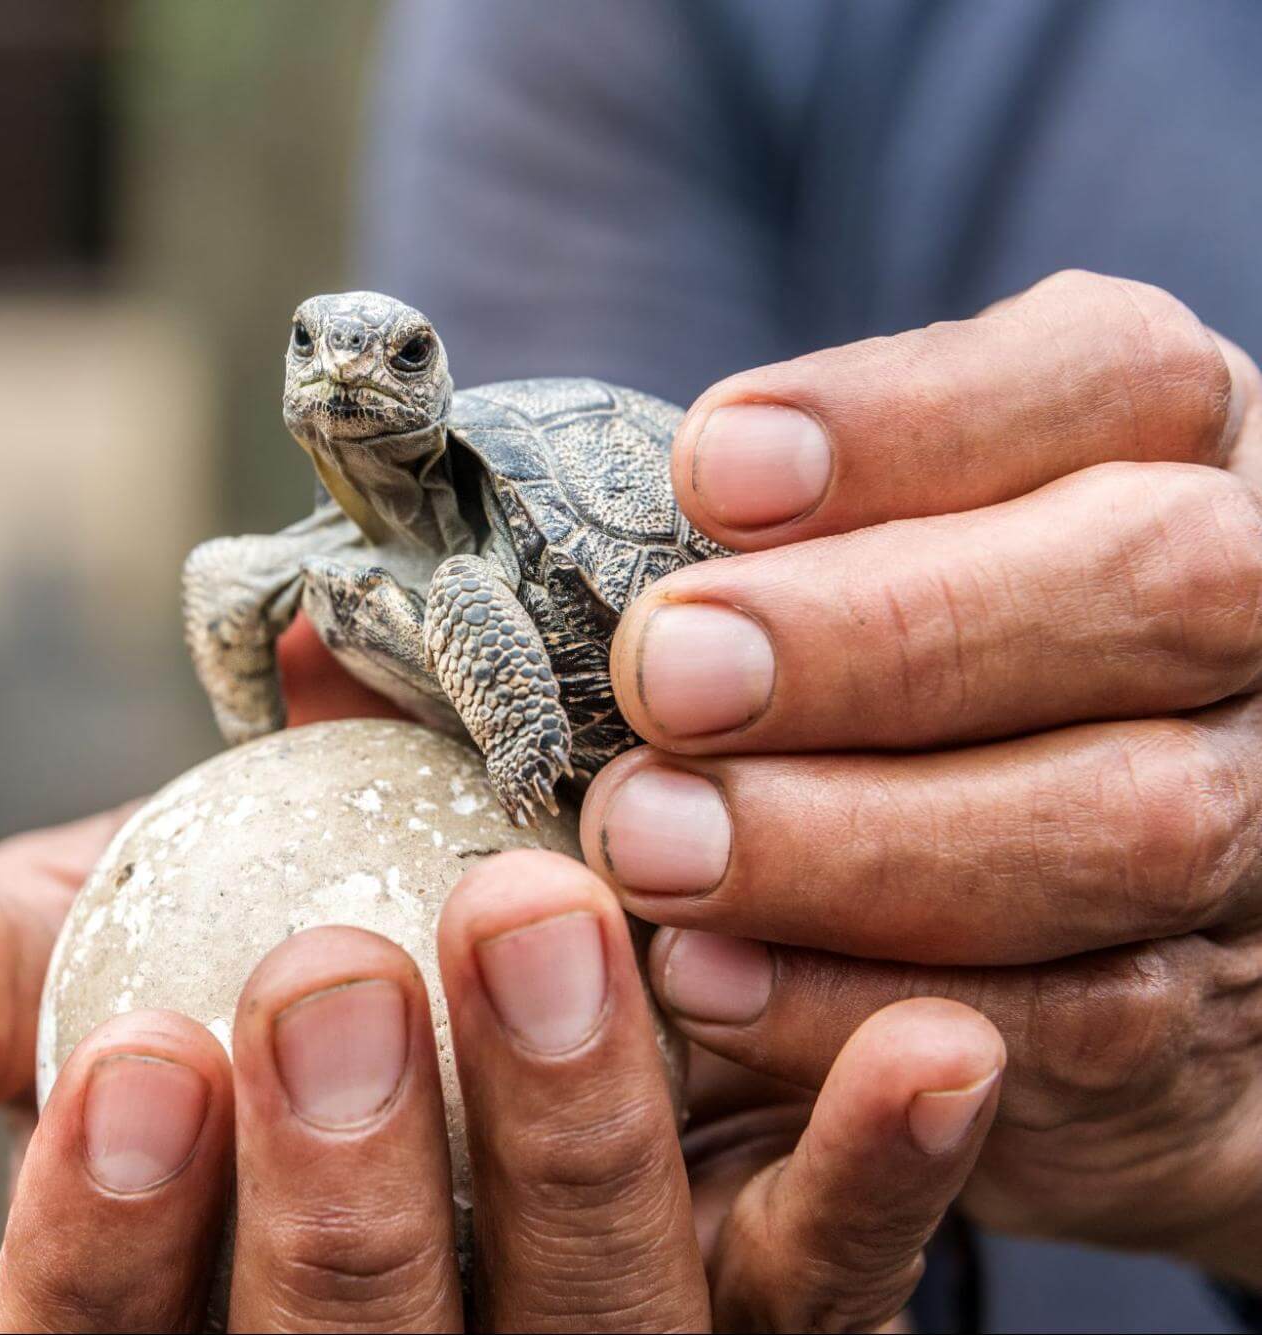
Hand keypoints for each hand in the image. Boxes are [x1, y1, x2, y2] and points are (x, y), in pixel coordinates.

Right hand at [0, 827, 1003, 1329]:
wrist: (455, 995)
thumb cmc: (251, 986)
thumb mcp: (107, 971)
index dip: (106, 1242)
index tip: (136, 1059)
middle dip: (349, 1199)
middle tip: (348, 978)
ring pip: (589, 1331)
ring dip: (576, 1137)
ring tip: (553, 927)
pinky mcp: (757, 1334)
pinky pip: (822, 1296)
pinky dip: (866, 1175)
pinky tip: (923, 1042)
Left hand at [583, 269, 1261, 1284]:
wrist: (1077, 902)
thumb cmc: (871, 682)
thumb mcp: (807, 558)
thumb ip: (620, 551)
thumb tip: (303, 635)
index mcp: (1144, 441)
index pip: (1092, 378)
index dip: (915, 418)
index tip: (717, 467)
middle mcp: (1231, 610)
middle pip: (1146, 588)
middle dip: (889, 634)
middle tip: (666, 678)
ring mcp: (1246, 817)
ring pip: (1128, 820)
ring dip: (869, 840)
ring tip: (655, 847)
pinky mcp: (1191, 1011)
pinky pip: (1083, 1024)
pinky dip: (878, 1013)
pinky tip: (707, 993)